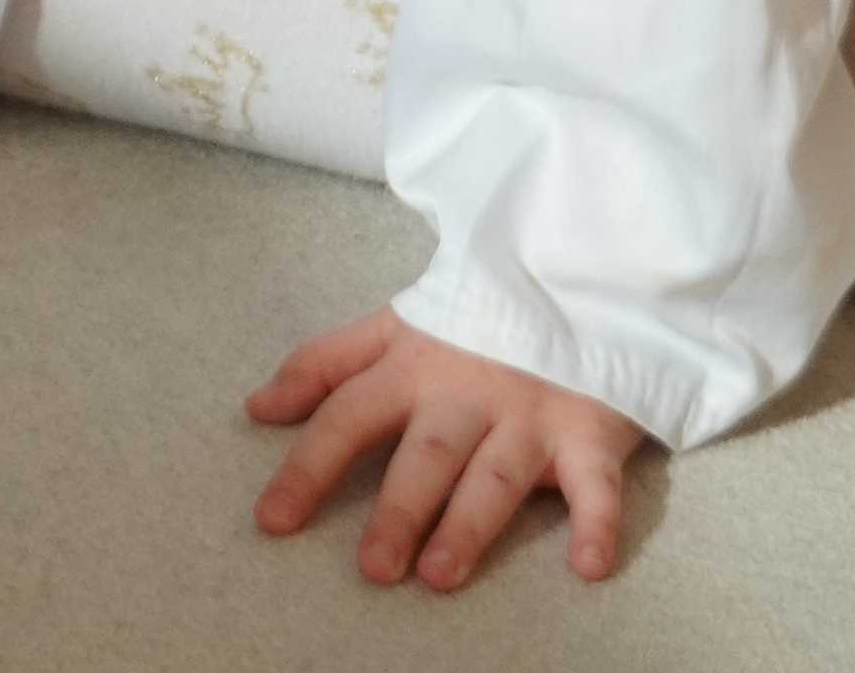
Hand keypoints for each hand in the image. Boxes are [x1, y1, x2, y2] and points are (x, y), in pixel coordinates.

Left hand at [244, 313, 642, 591]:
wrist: (572, 277)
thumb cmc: (473, 320)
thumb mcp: (392, 328)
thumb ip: (324, 366)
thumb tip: (256, 408)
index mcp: (411, 367)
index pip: (347, 417)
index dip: (308, 467)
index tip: (272, 522)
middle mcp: (466, 393)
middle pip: (426, 456)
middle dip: (399, 511)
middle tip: (374, 569)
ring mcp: (531, 414)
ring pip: (496, 476)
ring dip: (470, 525)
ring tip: (439, 576)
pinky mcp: (591, 430)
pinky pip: (597, 483)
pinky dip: (597, 523)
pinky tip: (588, 566)